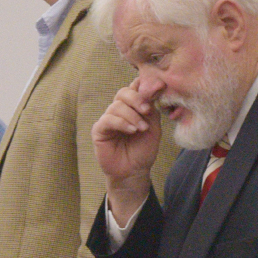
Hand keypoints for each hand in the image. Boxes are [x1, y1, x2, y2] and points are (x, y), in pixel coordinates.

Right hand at [93, 77, 163, 219]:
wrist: (134, 171)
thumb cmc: (143, 149)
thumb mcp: (153, 127)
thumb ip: (151, 109)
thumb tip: (152, 90)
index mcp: (132, 108)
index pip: (134, 89)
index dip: (143, 85)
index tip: (157, 88)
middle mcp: (119, 111)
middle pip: (123, 93)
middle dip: (137, 99)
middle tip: (147, 110)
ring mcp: (108, 119)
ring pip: (116, 106)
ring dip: (132, 116)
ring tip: (141, 129)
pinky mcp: (99, 130)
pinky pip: (108, 119)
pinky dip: (122, 123)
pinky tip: (132, 131)